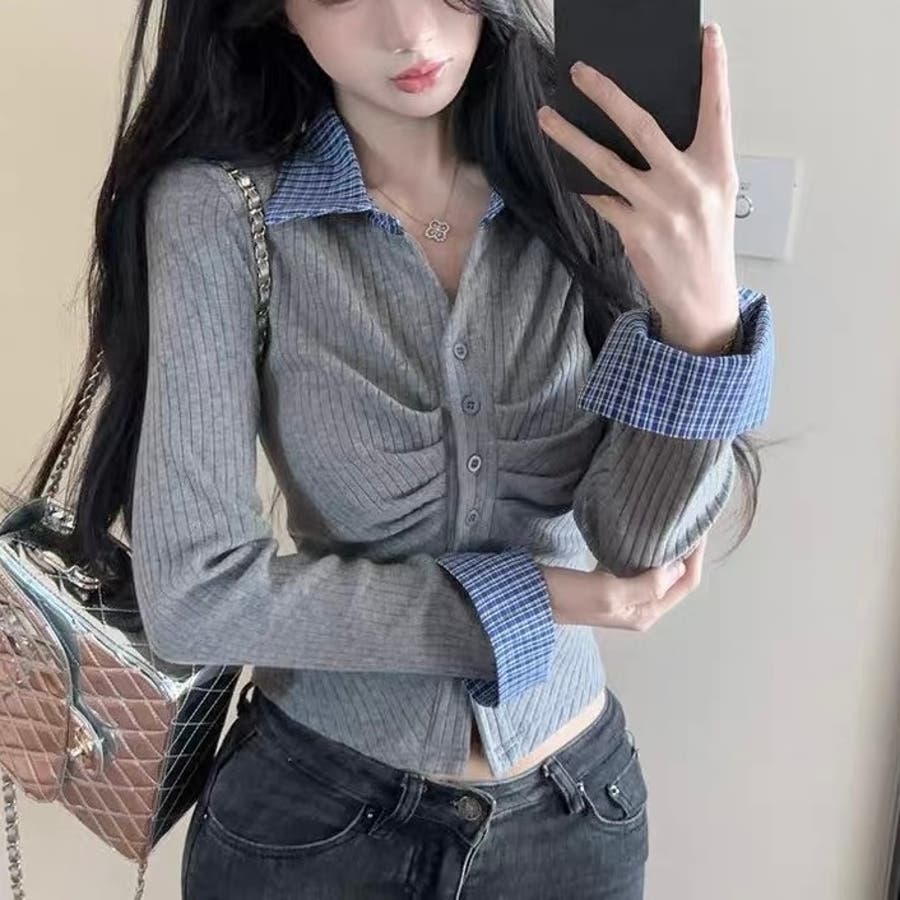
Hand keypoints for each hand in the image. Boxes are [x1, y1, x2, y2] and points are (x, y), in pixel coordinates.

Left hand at [537, 22, 740, 354]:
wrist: (702, 297)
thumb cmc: (706, 241)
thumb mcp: (713, 194)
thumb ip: (690, 160)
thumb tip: (644, 127)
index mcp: (717, 167)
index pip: (717, 108)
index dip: (713, 69)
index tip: (706, 35)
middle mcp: (689, 183)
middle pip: (642, 126)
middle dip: (607, 94)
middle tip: (580, 72)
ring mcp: (659, 209)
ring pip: (605, 162)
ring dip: (571, 137)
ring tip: (547, 116)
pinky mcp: (634, 232)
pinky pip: (600, 199)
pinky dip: (582, 183)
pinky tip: (566, 168)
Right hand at [542, 536, 707, 629]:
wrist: (530, 599)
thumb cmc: (566, 596)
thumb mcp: (607, 592)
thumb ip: (646, 585)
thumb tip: (678, 567)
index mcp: (644, 613)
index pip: (684, 584)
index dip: (694, 557)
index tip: (697, 528)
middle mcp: (639, 607)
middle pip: (675, 579)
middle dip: (685, 553)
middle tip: (687, 521)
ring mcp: (624, 597)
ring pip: (657, 571)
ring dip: (665, 551)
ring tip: (670, 524)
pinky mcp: (609, 584)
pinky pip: (637, 566)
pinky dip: (644, 551)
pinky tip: (641, 535)